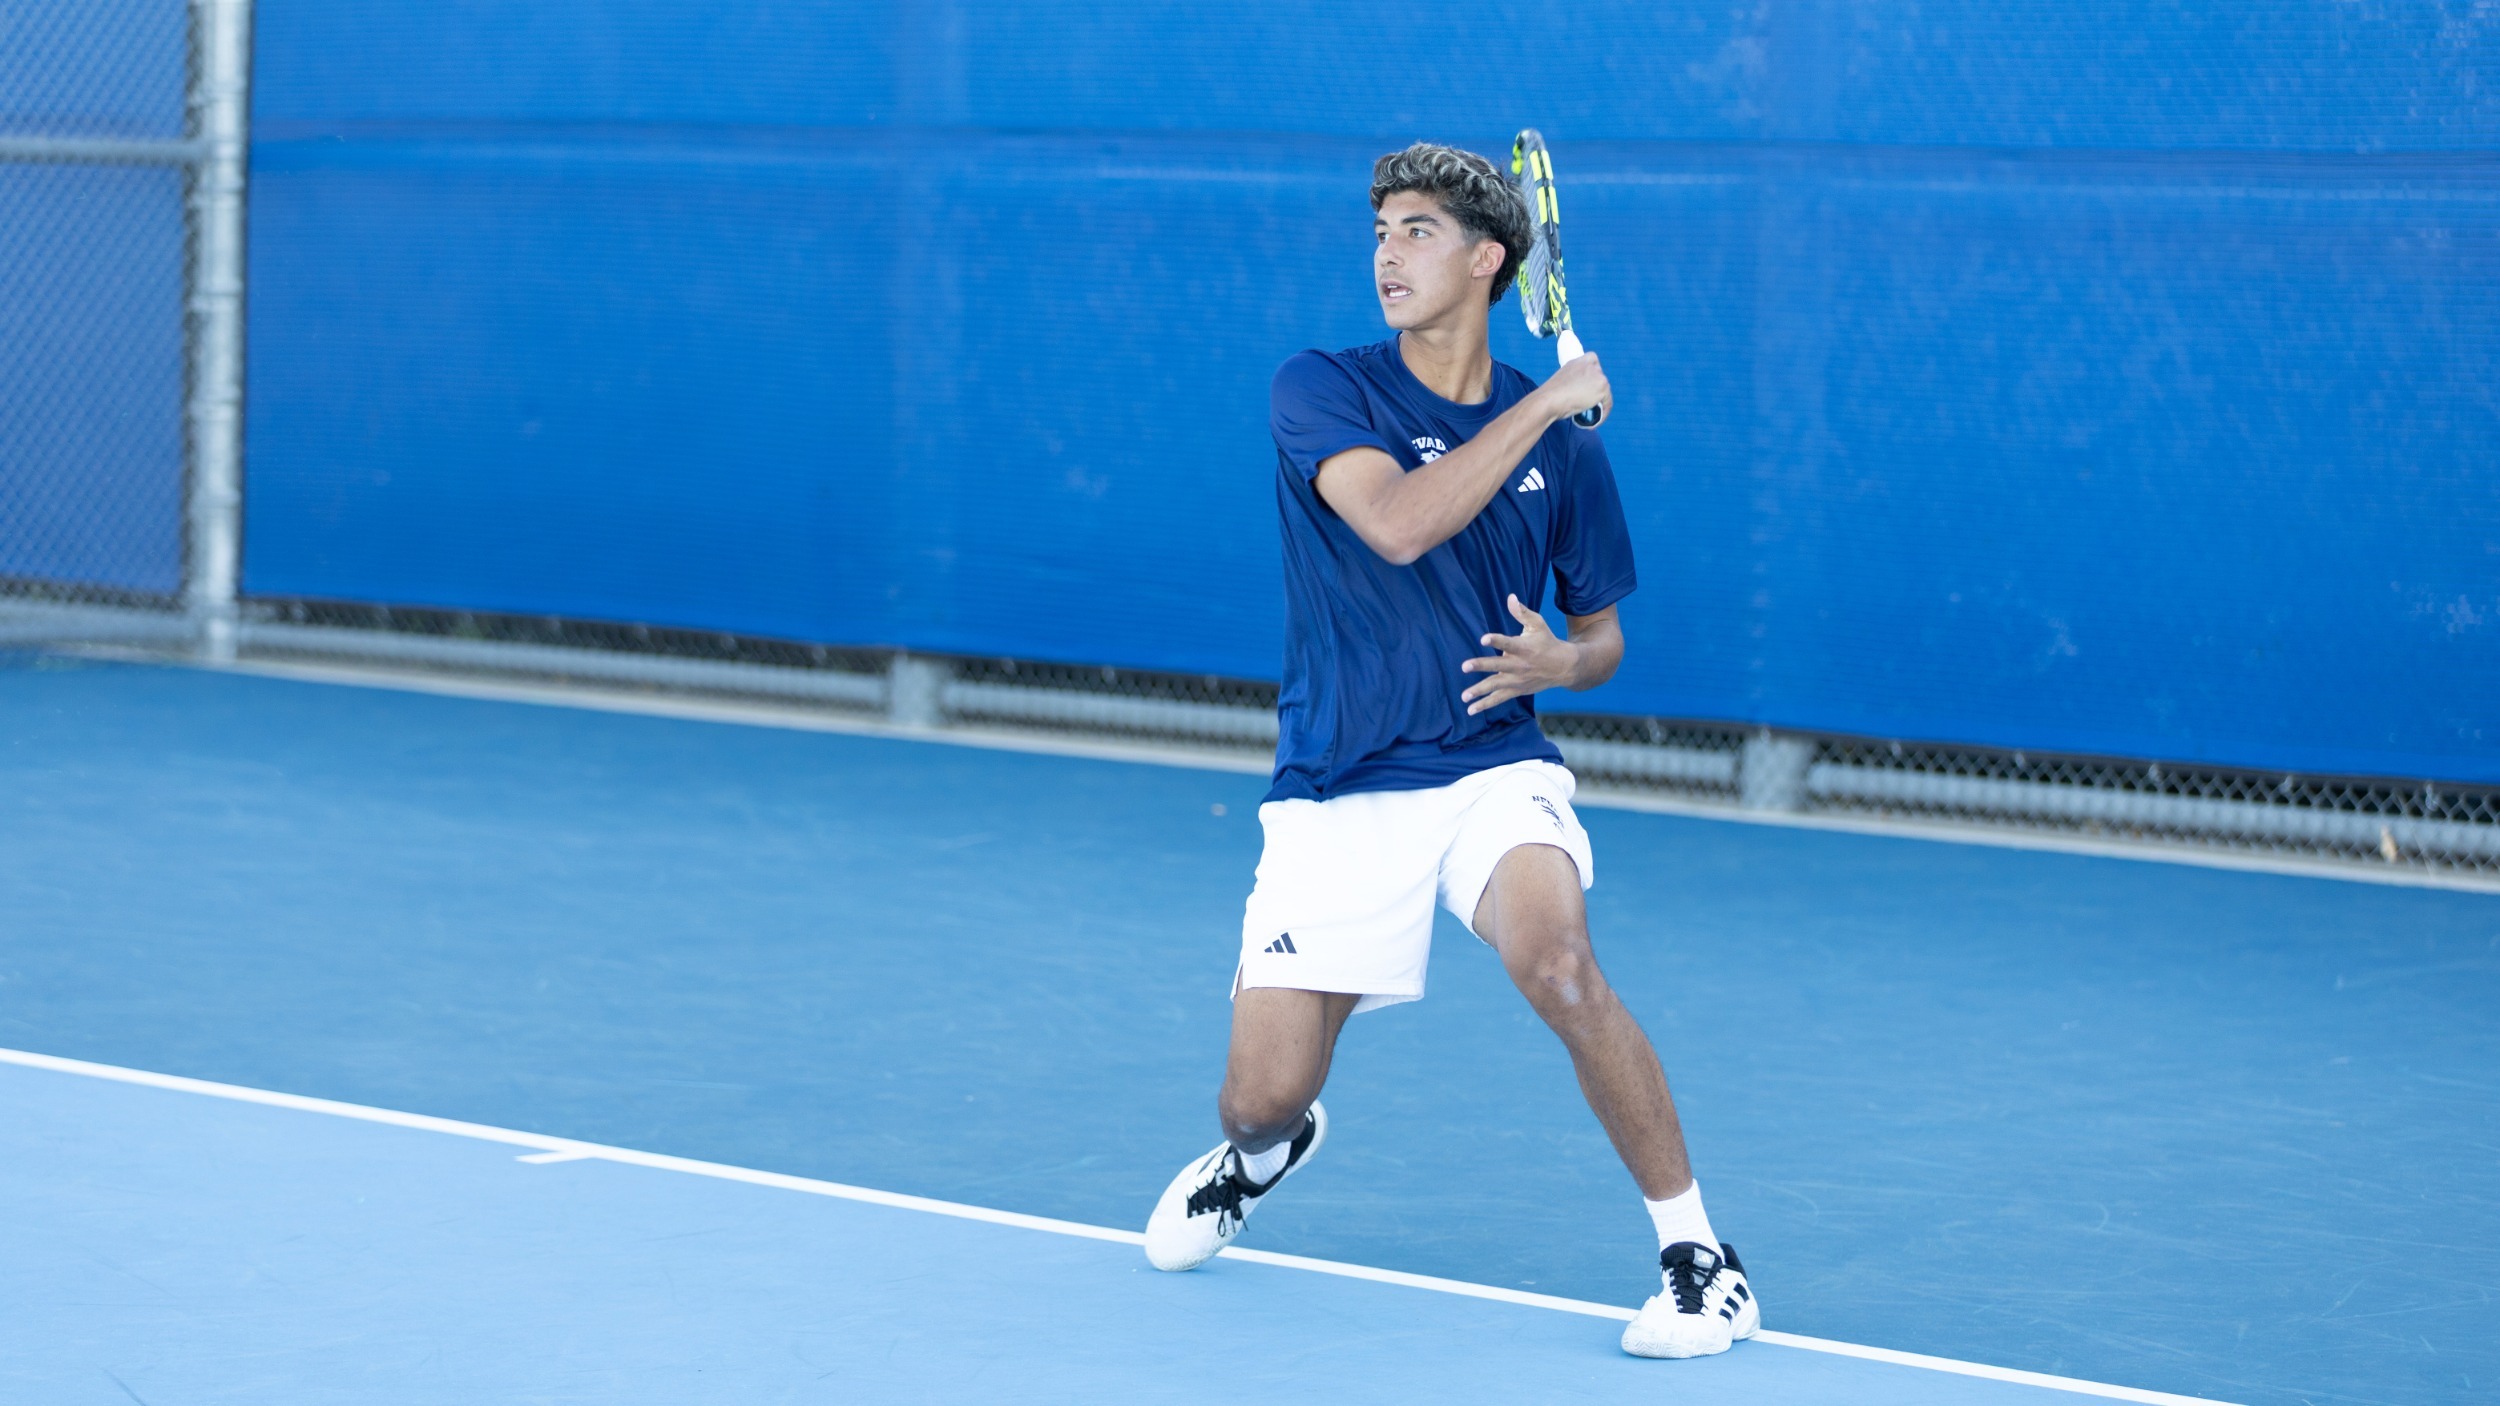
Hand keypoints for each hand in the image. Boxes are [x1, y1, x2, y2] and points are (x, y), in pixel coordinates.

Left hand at [1460, 595, 1580, 714]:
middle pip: (1497, 665)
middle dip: (1481, 665)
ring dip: (1479, 690)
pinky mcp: (1516, 690)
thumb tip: (1510, 597)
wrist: (1564, 667)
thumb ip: (1522, 612)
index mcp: (1523, 647)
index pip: (1508, 643)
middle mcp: (1519, 665)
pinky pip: (1499, 699)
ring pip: (1496, 686)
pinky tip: (1471, 709)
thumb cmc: (1547, 641)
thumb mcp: (1538, 624)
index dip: (1496, 640)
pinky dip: (1485, 704)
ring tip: (1464, 696)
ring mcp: (1517, 680)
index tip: (1483, 638)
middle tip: (1465, 666)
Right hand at [1539, 352, 1609, 425]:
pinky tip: (1594, 422)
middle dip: (1596, 392)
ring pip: (1605, 393)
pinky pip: (1607, 404)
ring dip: (1599, 404)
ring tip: (1589, 417)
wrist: (1549, 400)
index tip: (1589, 386)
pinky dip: (1603, 414)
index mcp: (1579, 361)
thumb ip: (1574, 381)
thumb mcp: (1562, 382)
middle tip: (1587, 406)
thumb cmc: (1550, 396)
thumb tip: (1580, 392)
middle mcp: (1590, 365)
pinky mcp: (1603, 387)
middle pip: (1600, 379)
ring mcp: (1598, 375)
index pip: (1593, 360)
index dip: (1593, 374)